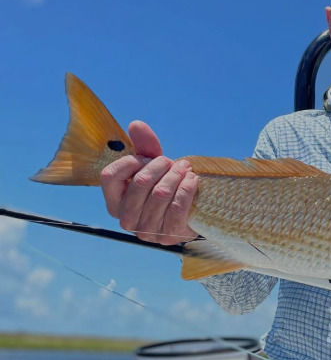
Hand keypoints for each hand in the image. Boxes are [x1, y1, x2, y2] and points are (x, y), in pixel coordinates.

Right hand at [100, 120, 198, 245]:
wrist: (189, 213)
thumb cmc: (164, 187)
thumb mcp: (152, 167)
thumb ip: (143, 146)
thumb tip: (136, 124)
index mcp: (114, 203)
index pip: (110, 176)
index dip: (130, 161)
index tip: (146, 159)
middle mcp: (126, 220)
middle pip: (141, 182)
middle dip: (161, 165)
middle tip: (173, 162)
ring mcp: (147, 231)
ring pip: (161, 193)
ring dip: (177, 175)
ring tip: (184, 168)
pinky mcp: (170, 235)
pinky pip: (178, 207)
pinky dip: (187, 188)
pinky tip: (192, 179)